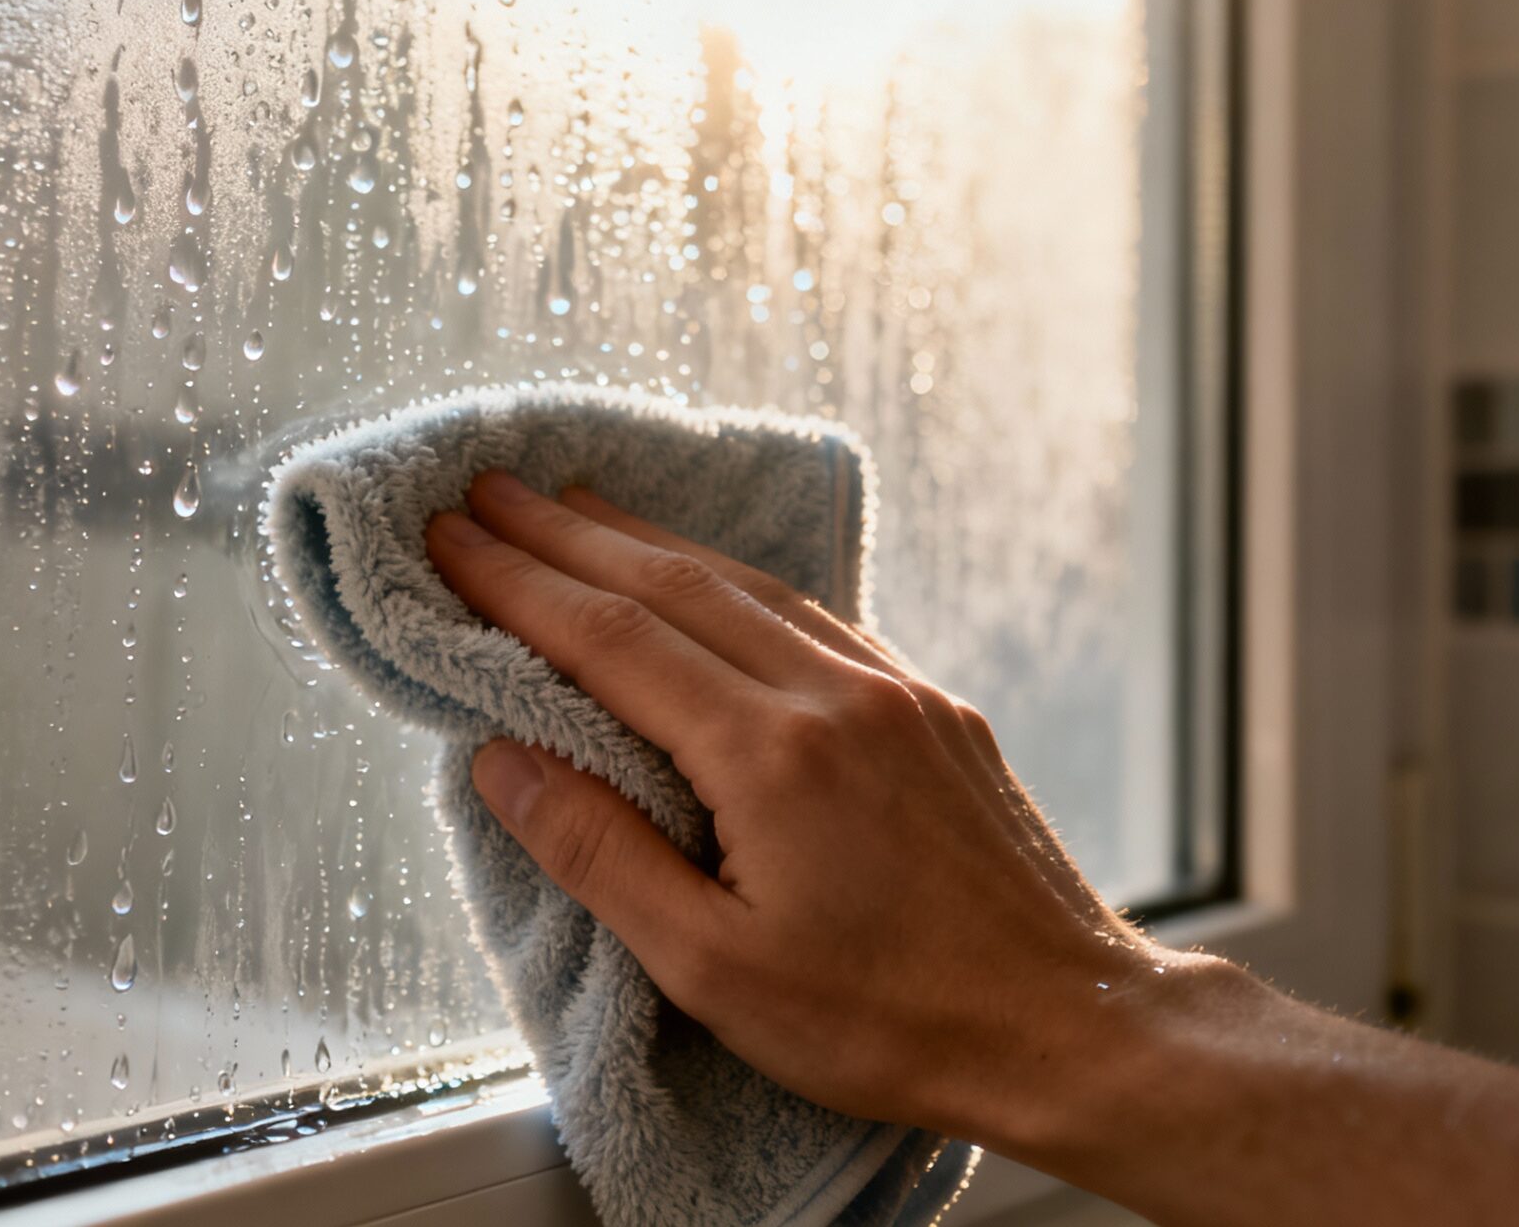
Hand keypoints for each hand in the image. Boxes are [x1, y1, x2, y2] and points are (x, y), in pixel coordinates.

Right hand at [422, 471, 1224, 1152]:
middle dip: (567, 535)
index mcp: (770, 754)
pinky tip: (710, 578)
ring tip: (576, 508)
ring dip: (650, 542)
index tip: (448, 538)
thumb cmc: (890, 1023)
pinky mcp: (934, 710)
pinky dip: (738, 581)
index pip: (610, 638)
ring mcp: (894, 692)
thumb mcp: (716, 969)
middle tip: (485, 492)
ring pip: (749, 586)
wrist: (1069, 1026)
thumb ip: (600, 853)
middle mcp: (834, 695)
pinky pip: (816, 615)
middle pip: (673, 585)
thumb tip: (501, 759)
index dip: (518, 583)